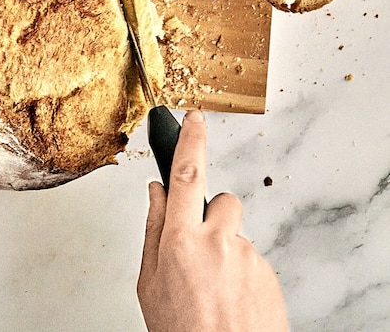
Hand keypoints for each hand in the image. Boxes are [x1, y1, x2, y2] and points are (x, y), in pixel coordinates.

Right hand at [138, 110, 288, 331]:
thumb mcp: (149, 284)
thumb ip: (153, 230)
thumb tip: (156, 192)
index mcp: (180, 241)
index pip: (186, 174)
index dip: (190, 140)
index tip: (192, 118)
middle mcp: (218, 242)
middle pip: (221, 201)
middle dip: (212, 216)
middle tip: (200, 252)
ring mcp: (248, 257)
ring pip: (237, 234)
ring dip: (227, 250)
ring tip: (215, 289)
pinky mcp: (270, 274)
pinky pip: (253, 259)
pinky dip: (243, 273)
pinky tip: (232, 301)